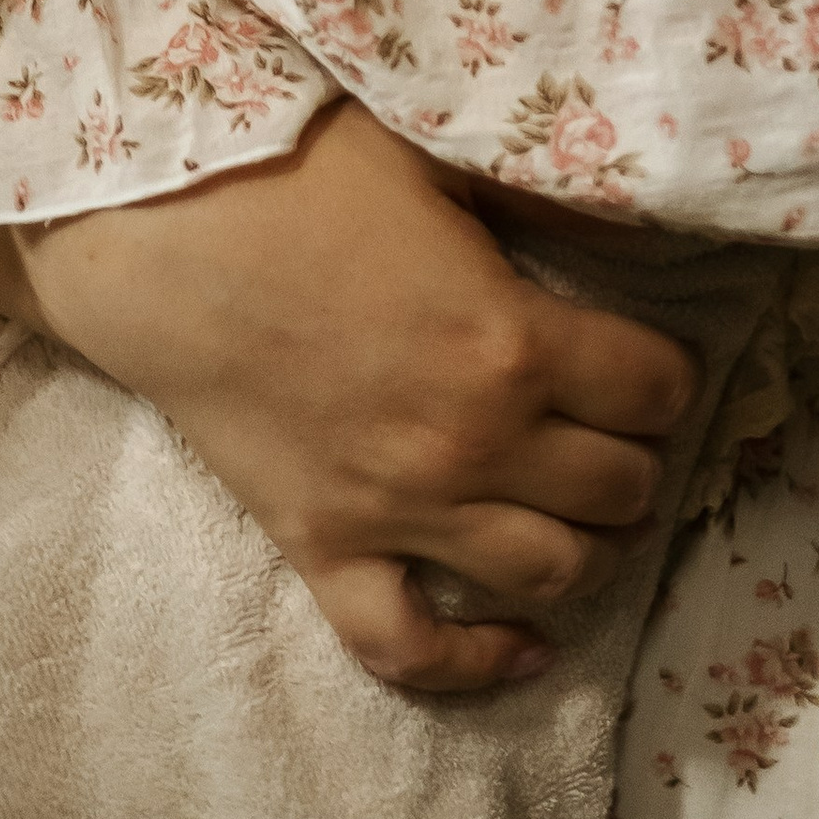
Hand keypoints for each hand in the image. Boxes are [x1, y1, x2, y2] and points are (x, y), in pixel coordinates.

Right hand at [0, 100, 696, 695]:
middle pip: (616, 488)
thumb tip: (621, 217)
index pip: (655, 389)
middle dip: (632, 454)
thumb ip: (532, 198)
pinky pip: (413, 649)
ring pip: (550, 573)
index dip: (664, 372)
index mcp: (511, 341)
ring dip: (589, 544)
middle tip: (613, 424)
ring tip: (583, 506)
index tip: (647, 359)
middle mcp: (472, 443)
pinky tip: (521, 644)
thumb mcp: (432, 156)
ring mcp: (398, 508)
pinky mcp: (324, 547)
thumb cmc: (293, 170)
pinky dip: (477, 662)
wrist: (155, 231)